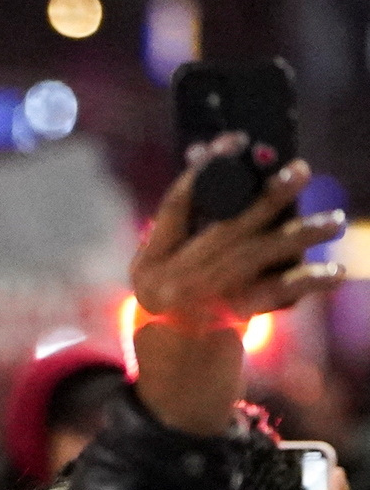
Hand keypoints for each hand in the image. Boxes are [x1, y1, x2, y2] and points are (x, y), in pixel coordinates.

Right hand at [132, 134, 345, 332]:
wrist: (176, 349)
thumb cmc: (170, 290)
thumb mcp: (153, 260)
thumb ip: (176, 219)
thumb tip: (203, 155)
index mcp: (155, 256)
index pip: (177, 204)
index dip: (204, 169)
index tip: (234, 140)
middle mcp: (182, 274)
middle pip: (230, 227)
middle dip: (266, 196)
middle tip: (300, 169)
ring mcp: (213, 293)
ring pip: (262, 256)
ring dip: (300, 235)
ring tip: (335, 220)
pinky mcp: (240, 312)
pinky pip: (279, 294)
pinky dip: (309, 282)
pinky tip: (336, 271)